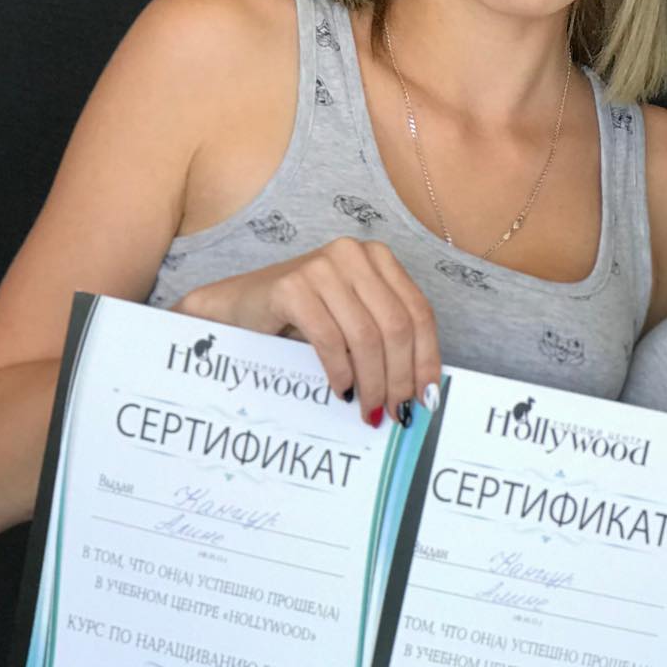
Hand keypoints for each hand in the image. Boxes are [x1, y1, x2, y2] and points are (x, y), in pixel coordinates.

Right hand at [174, 238, 441, 423]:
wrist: (239, 307)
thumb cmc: (303, 317)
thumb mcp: (354, 319)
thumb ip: (385, 339)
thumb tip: (421, 392)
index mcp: (378, 258)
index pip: (418, 312)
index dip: (427, 358)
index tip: (427, 396)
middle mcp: (353, 255)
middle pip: (395, 327)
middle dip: (399, 377)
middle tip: (396, 411)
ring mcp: (322, 267)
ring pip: (366, 337)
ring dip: (371, 382)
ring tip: (368, 408)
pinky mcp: (291, 287)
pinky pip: (330, 339)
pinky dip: (340, 371)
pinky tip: (340, 390)